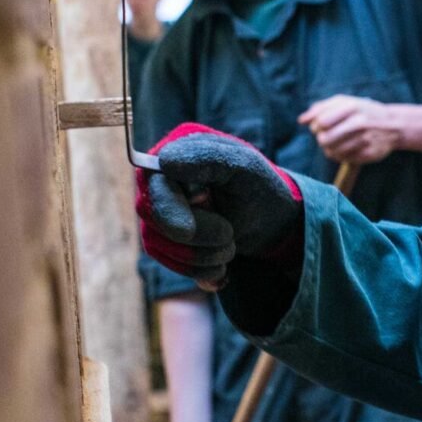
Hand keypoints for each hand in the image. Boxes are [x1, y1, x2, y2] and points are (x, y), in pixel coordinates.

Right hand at [136, 123, 302, 289]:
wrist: (270, 220)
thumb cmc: (258, 186)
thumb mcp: (244, 166)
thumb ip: (208, 157)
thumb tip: (164, 160)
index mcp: (175, 151)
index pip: (153, 184)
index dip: (170, 210)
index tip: (190, 230)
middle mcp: (160, 181)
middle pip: (152, 217)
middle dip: (195, 235)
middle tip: (229, 236)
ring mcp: (159, 212)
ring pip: (156, 244)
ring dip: (200, 256)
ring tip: (230, 247)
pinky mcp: (165, 240)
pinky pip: (168, 263)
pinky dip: (200, 270)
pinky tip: (222, 266)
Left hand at [299, 95, 400, 163]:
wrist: (393, 125)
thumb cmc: (363, 111)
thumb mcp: (344, 102)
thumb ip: (321, 108)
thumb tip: (301, 120)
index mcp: (352, 107)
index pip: (321, 122)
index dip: (316, 126)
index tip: (321, 126)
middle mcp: (360, 123)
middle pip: (324, 139)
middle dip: (321, 138)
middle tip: (328, 135)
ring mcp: (365, 140)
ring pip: (332, 152)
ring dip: (329, 148)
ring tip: (336, 142)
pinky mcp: (369, 154)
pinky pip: (343, 159)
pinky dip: (340, 155)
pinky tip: (345, 148)